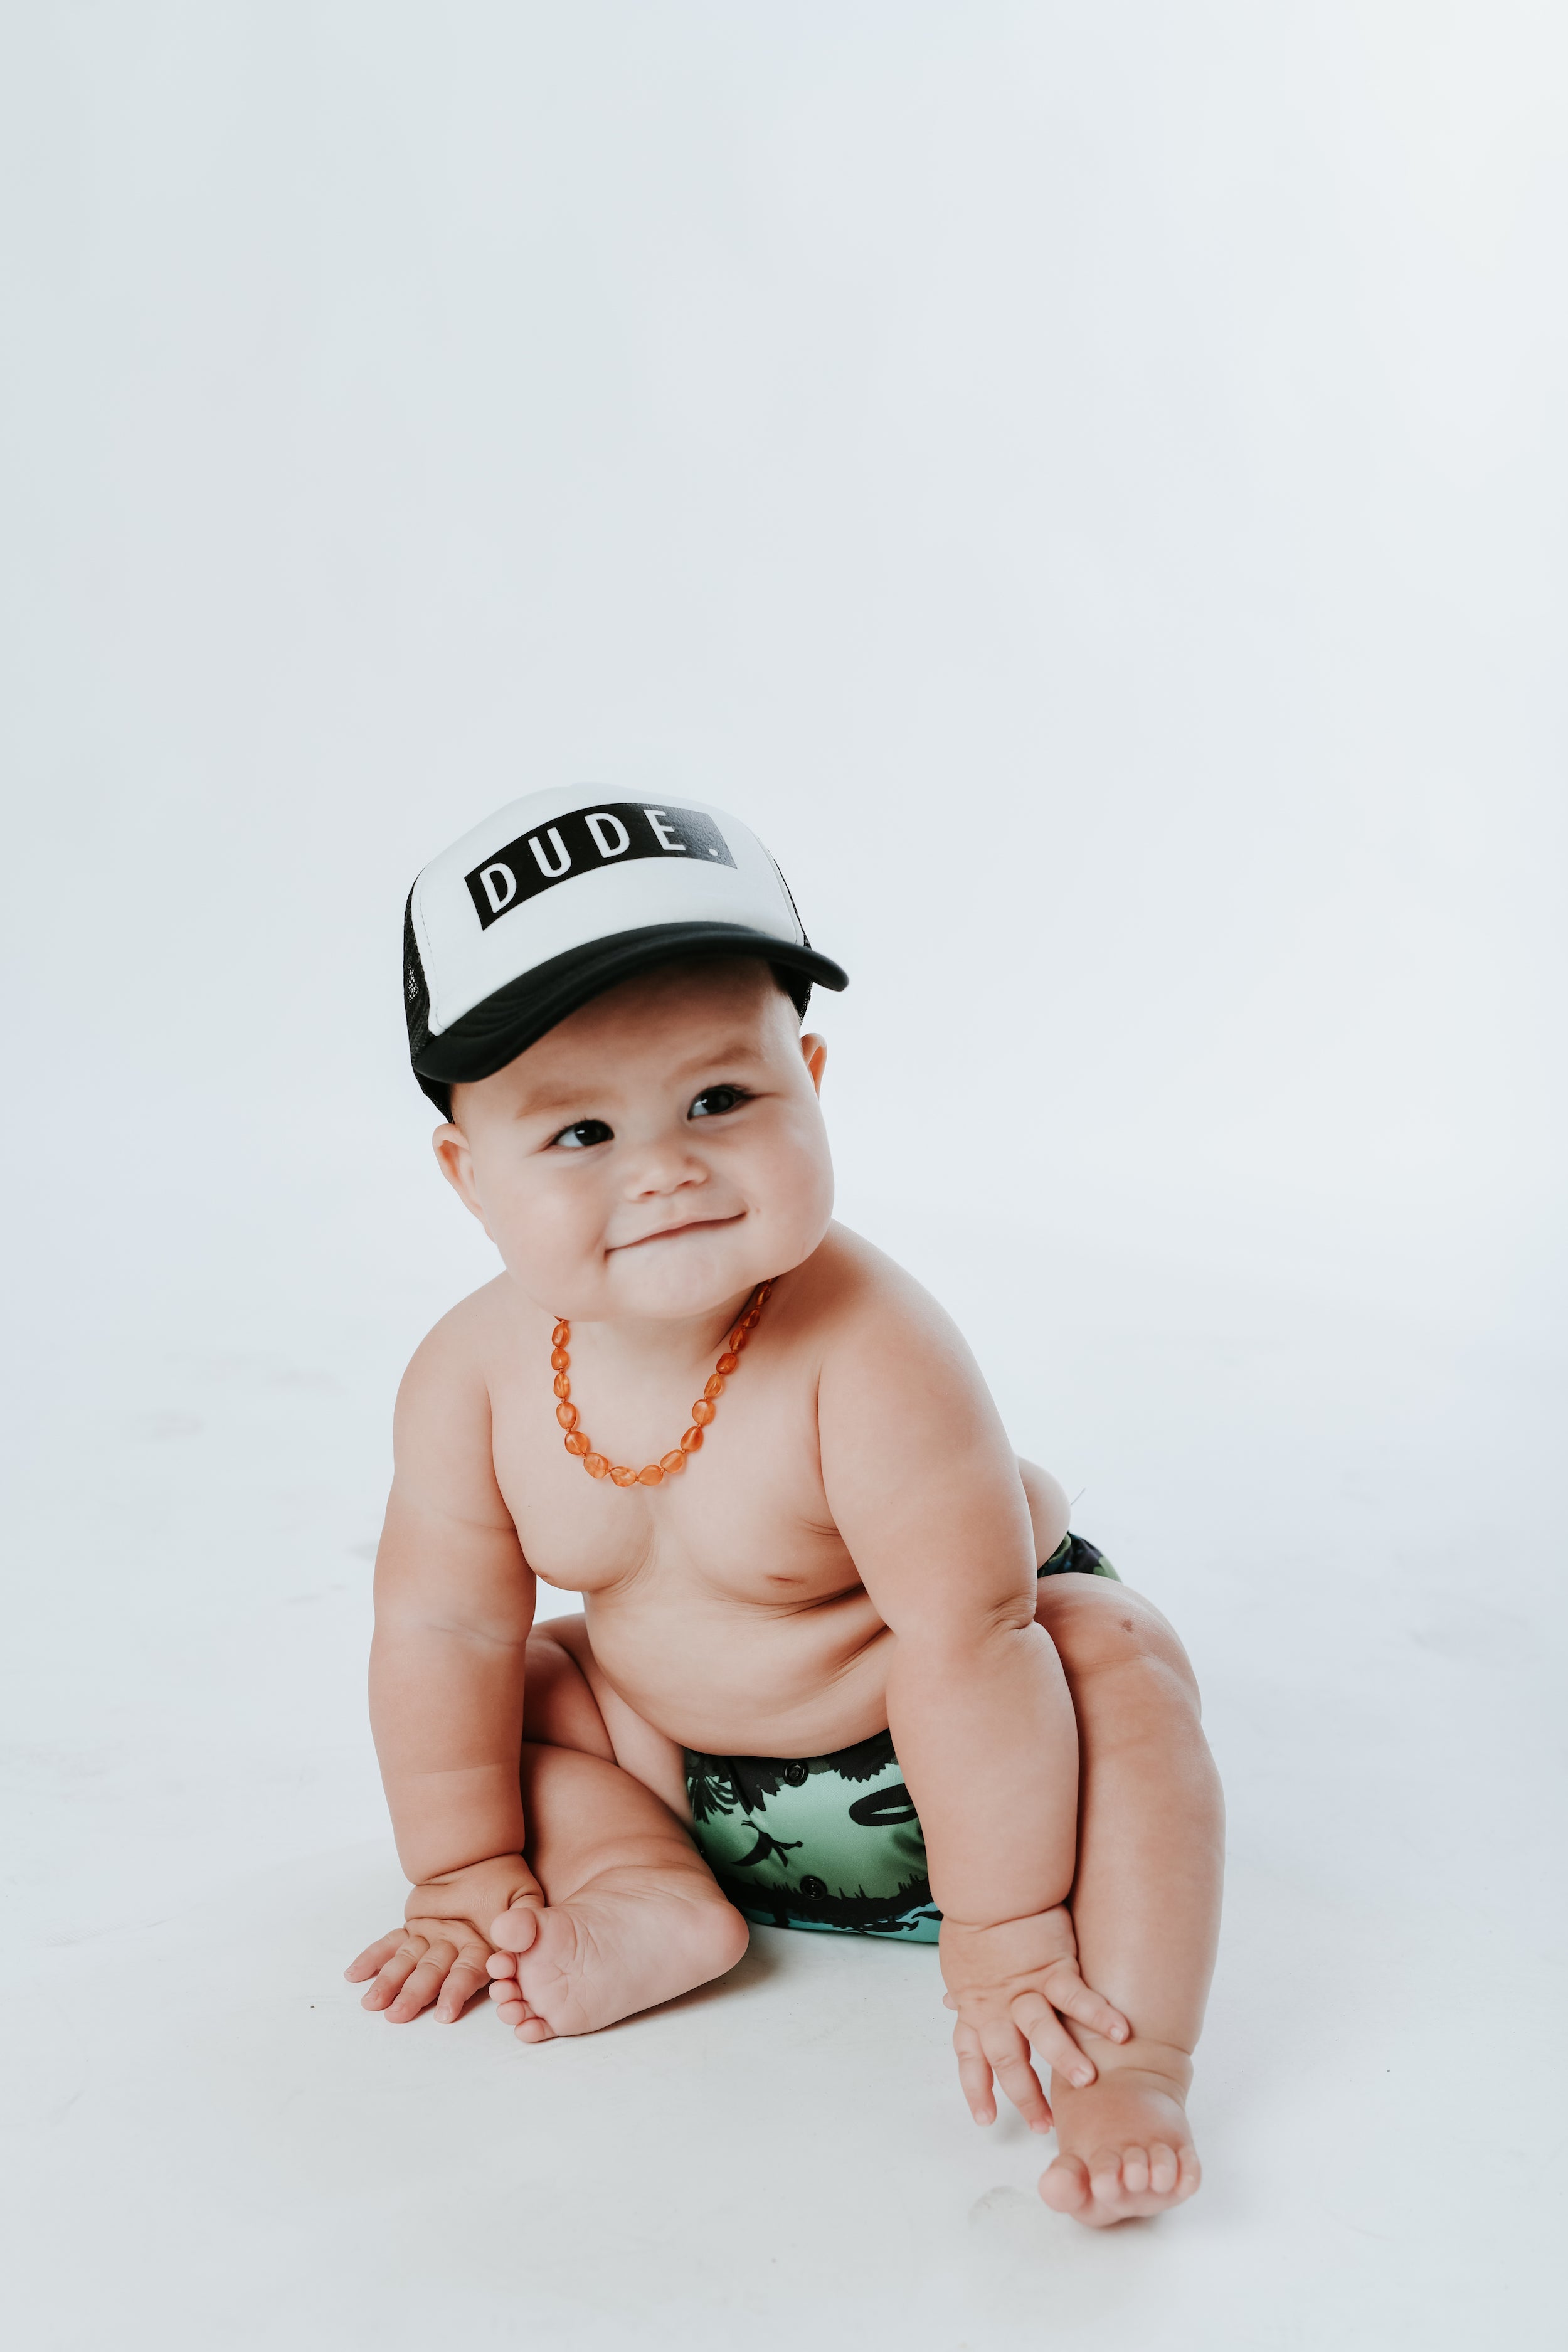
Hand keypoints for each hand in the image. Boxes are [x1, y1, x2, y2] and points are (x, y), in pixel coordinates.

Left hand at [345, 1855, 544, 2023]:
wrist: (481, 1860)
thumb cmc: (506, 1881)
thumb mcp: (525, 1900)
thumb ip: (526, 1919)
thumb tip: (520, 1938)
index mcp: (481, 1950)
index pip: (467, 1974)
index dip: (455, 1992)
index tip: (446, 2013)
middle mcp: (452, 1951)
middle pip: (431, 1975)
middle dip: (414, 1995)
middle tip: (397, 2014)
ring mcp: (430, 1941)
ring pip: (406, 1964)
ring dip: (389, 1984)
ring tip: (372, 2002)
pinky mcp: (412, 1930)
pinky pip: (389, 1945)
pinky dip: (371, 1958)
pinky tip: (355, 1974)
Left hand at [939, 1905, 1130, 2130]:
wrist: (987, 1887)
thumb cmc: (972, 1922)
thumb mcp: (960, 1962)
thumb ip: (965, 1990)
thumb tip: (948, 2003)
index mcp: (975, 2008)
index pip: (971, 2058)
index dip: (977, 2090)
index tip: (986, 2120)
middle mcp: (998, 2007)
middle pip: (1009, 2059)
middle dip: (1025, 2095)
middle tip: (1043, 2125)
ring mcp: (1027, 1989)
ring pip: (1043, 2032)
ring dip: (1065, 2059)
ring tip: (1087, 2082)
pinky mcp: (1053, 1968)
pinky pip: (1077, 1997)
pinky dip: (1099, 2015)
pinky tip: (1121, 2033)